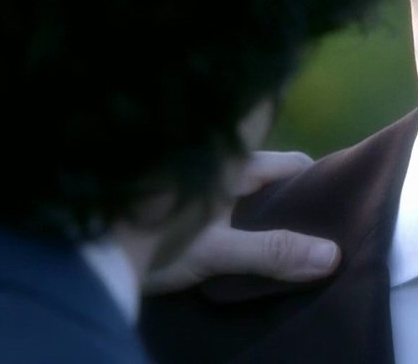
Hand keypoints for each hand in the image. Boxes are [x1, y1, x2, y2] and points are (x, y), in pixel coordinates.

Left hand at [143, 151, 339, 294]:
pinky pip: (219, 201)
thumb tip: (333, 255)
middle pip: (269, 177)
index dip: (317, 183)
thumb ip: (272, 251)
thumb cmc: (152, 236)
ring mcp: (195, 179)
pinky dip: (234, 217)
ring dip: (259, 213)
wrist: (84, 244)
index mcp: (233, 162)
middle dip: (290, 204)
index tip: (334, 213)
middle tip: (310, 239)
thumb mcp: (216, 250)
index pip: (293, 164)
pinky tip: (233, 244)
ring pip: (242, 189)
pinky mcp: (172, 198)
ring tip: (277, 247)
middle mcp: (216, 162)